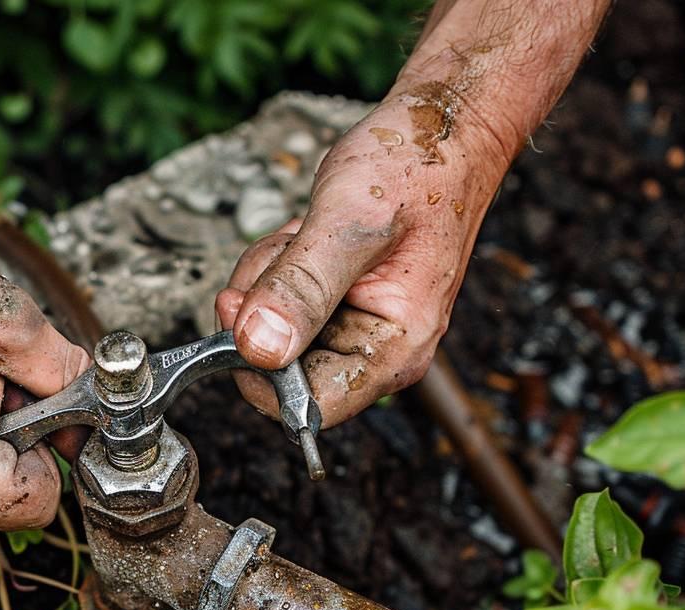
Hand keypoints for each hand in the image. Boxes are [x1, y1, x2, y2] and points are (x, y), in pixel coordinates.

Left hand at [216, 88, 508, 426]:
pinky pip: (274, 301)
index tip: (242, 309)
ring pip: (267, 330)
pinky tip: (306, 234)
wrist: (442, 127)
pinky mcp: (333, 303)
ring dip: (267, 277)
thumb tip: (258, 348)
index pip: (306, 408)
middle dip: (264, 305)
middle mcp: (373, 348)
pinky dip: (275, 264)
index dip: (258, 369)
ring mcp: (352, 325)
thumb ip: (302, 286)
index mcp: (394, 349)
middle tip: (292, 250)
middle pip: (277, 366)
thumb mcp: (351, 222)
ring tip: (308, 234)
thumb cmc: (418, 165)